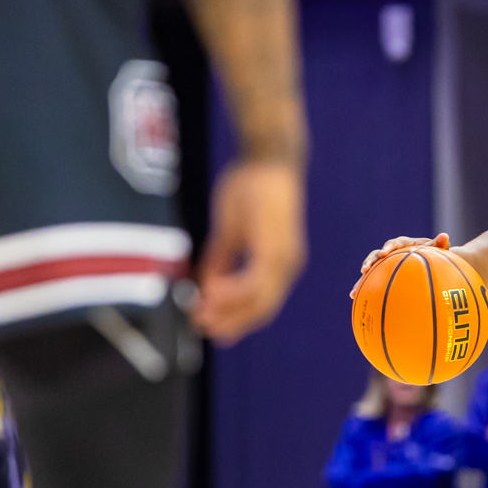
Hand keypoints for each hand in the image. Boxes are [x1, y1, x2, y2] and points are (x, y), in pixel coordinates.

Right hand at [194, 159, 305, 345]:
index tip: (209, 325)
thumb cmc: (250, 187)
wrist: (268, 158)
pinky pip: (254, 282)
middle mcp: (287, 265)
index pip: (261, 302)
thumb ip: (220, 259)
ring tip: (200, 316)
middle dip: (230, 322)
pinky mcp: (276, 248)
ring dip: (228, 311)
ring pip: (259, 301)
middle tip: (201, 329)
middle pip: (262, 309)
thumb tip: (207, 284)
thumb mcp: (229, 230)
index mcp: (279, 262)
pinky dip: (232, 293)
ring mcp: (284, 258)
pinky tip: (209, 293)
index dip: (235, 317)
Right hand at [351, 233, 447, 296]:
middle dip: (370, 262)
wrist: (433, 261)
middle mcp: (393, 253)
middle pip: (377, 256)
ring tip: (354, 292)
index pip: (394, 244)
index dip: (388, 247)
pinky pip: (374, 282)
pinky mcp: (385, 274)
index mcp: (404, 244)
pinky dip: (366, 289)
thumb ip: (441, 244)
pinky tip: (355, 300)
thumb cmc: (437, 255)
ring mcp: (387, 264)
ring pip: (372, 270)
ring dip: (362, 280)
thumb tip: (445, 236)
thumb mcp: (440, 250)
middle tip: (364, 269)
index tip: (384, 254)